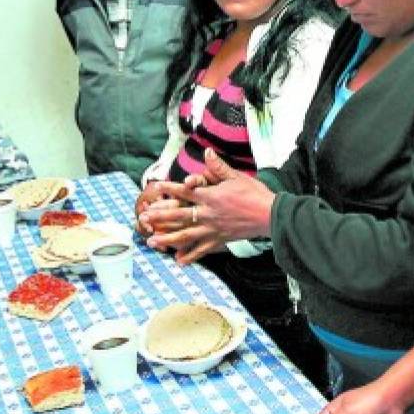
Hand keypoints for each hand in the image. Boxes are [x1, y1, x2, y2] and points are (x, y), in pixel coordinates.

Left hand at [141, 149, 273, 262]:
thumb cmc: (255, 194)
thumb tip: (206, 152)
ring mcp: (213, 229)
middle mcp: (208, 213)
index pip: (185, 191)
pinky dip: (190, 256)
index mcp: (211, 196)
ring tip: (151, 240)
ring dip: (167, 238)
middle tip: (144, 218)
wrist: (269, 215)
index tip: (154, 187)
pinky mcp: (220, 240)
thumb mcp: (236, 177)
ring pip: (186, 235)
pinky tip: (178, 261)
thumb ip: (218, 167)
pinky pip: (202, 250)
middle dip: (160, 216)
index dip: (169, 188)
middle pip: (179, 215)